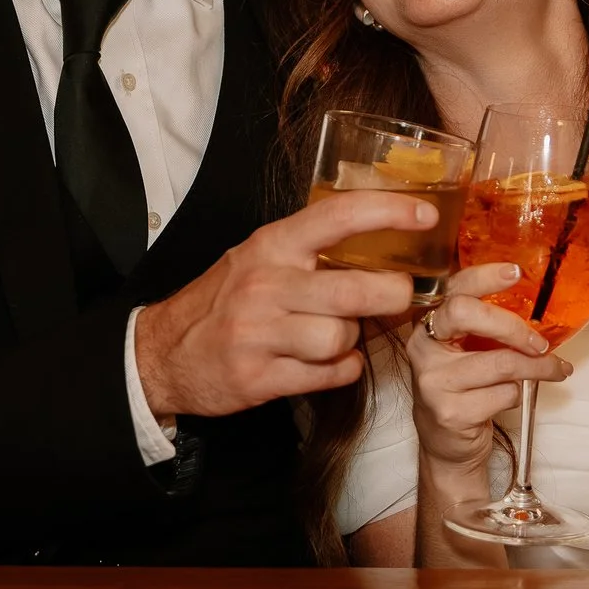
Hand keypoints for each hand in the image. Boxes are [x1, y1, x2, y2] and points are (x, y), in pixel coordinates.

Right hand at [134, 191, 431, 418]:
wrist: (162, 353)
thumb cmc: (224, 301)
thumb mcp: (259, 258)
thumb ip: (310, 250)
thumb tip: (383, 242)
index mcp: (270, 246)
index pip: (338, 216)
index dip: (388, 211)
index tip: (426, 214)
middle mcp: (265, 285)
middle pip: (355, 291)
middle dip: (390, 297)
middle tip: (398, 297)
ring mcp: (260, 333)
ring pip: (342, 337)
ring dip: (349, 340)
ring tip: (331, 336)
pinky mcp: (260, 377)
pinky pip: (330, 374)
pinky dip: (338, 370)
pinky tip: (321, 362)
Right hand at [401, 264, 563, 474]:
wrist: (445, 445)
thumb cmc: (463, 389)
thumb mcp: (465, 351)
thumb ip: (486, 328)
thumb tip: (539, 308)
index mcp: (428, 324)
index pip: (454, 289)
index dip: (484, 277)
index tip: (515, 272)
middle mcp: (423, 347)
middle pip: (467, 315)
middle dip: (513, 326)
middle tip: (540, 342)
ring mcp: (433, 381)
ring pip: (500, 362)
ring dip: (537, 368)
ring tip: (554, 370)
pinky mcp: (449, 412)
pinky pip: (503, 394)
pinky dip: (518, 395)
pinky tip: (511, 399)